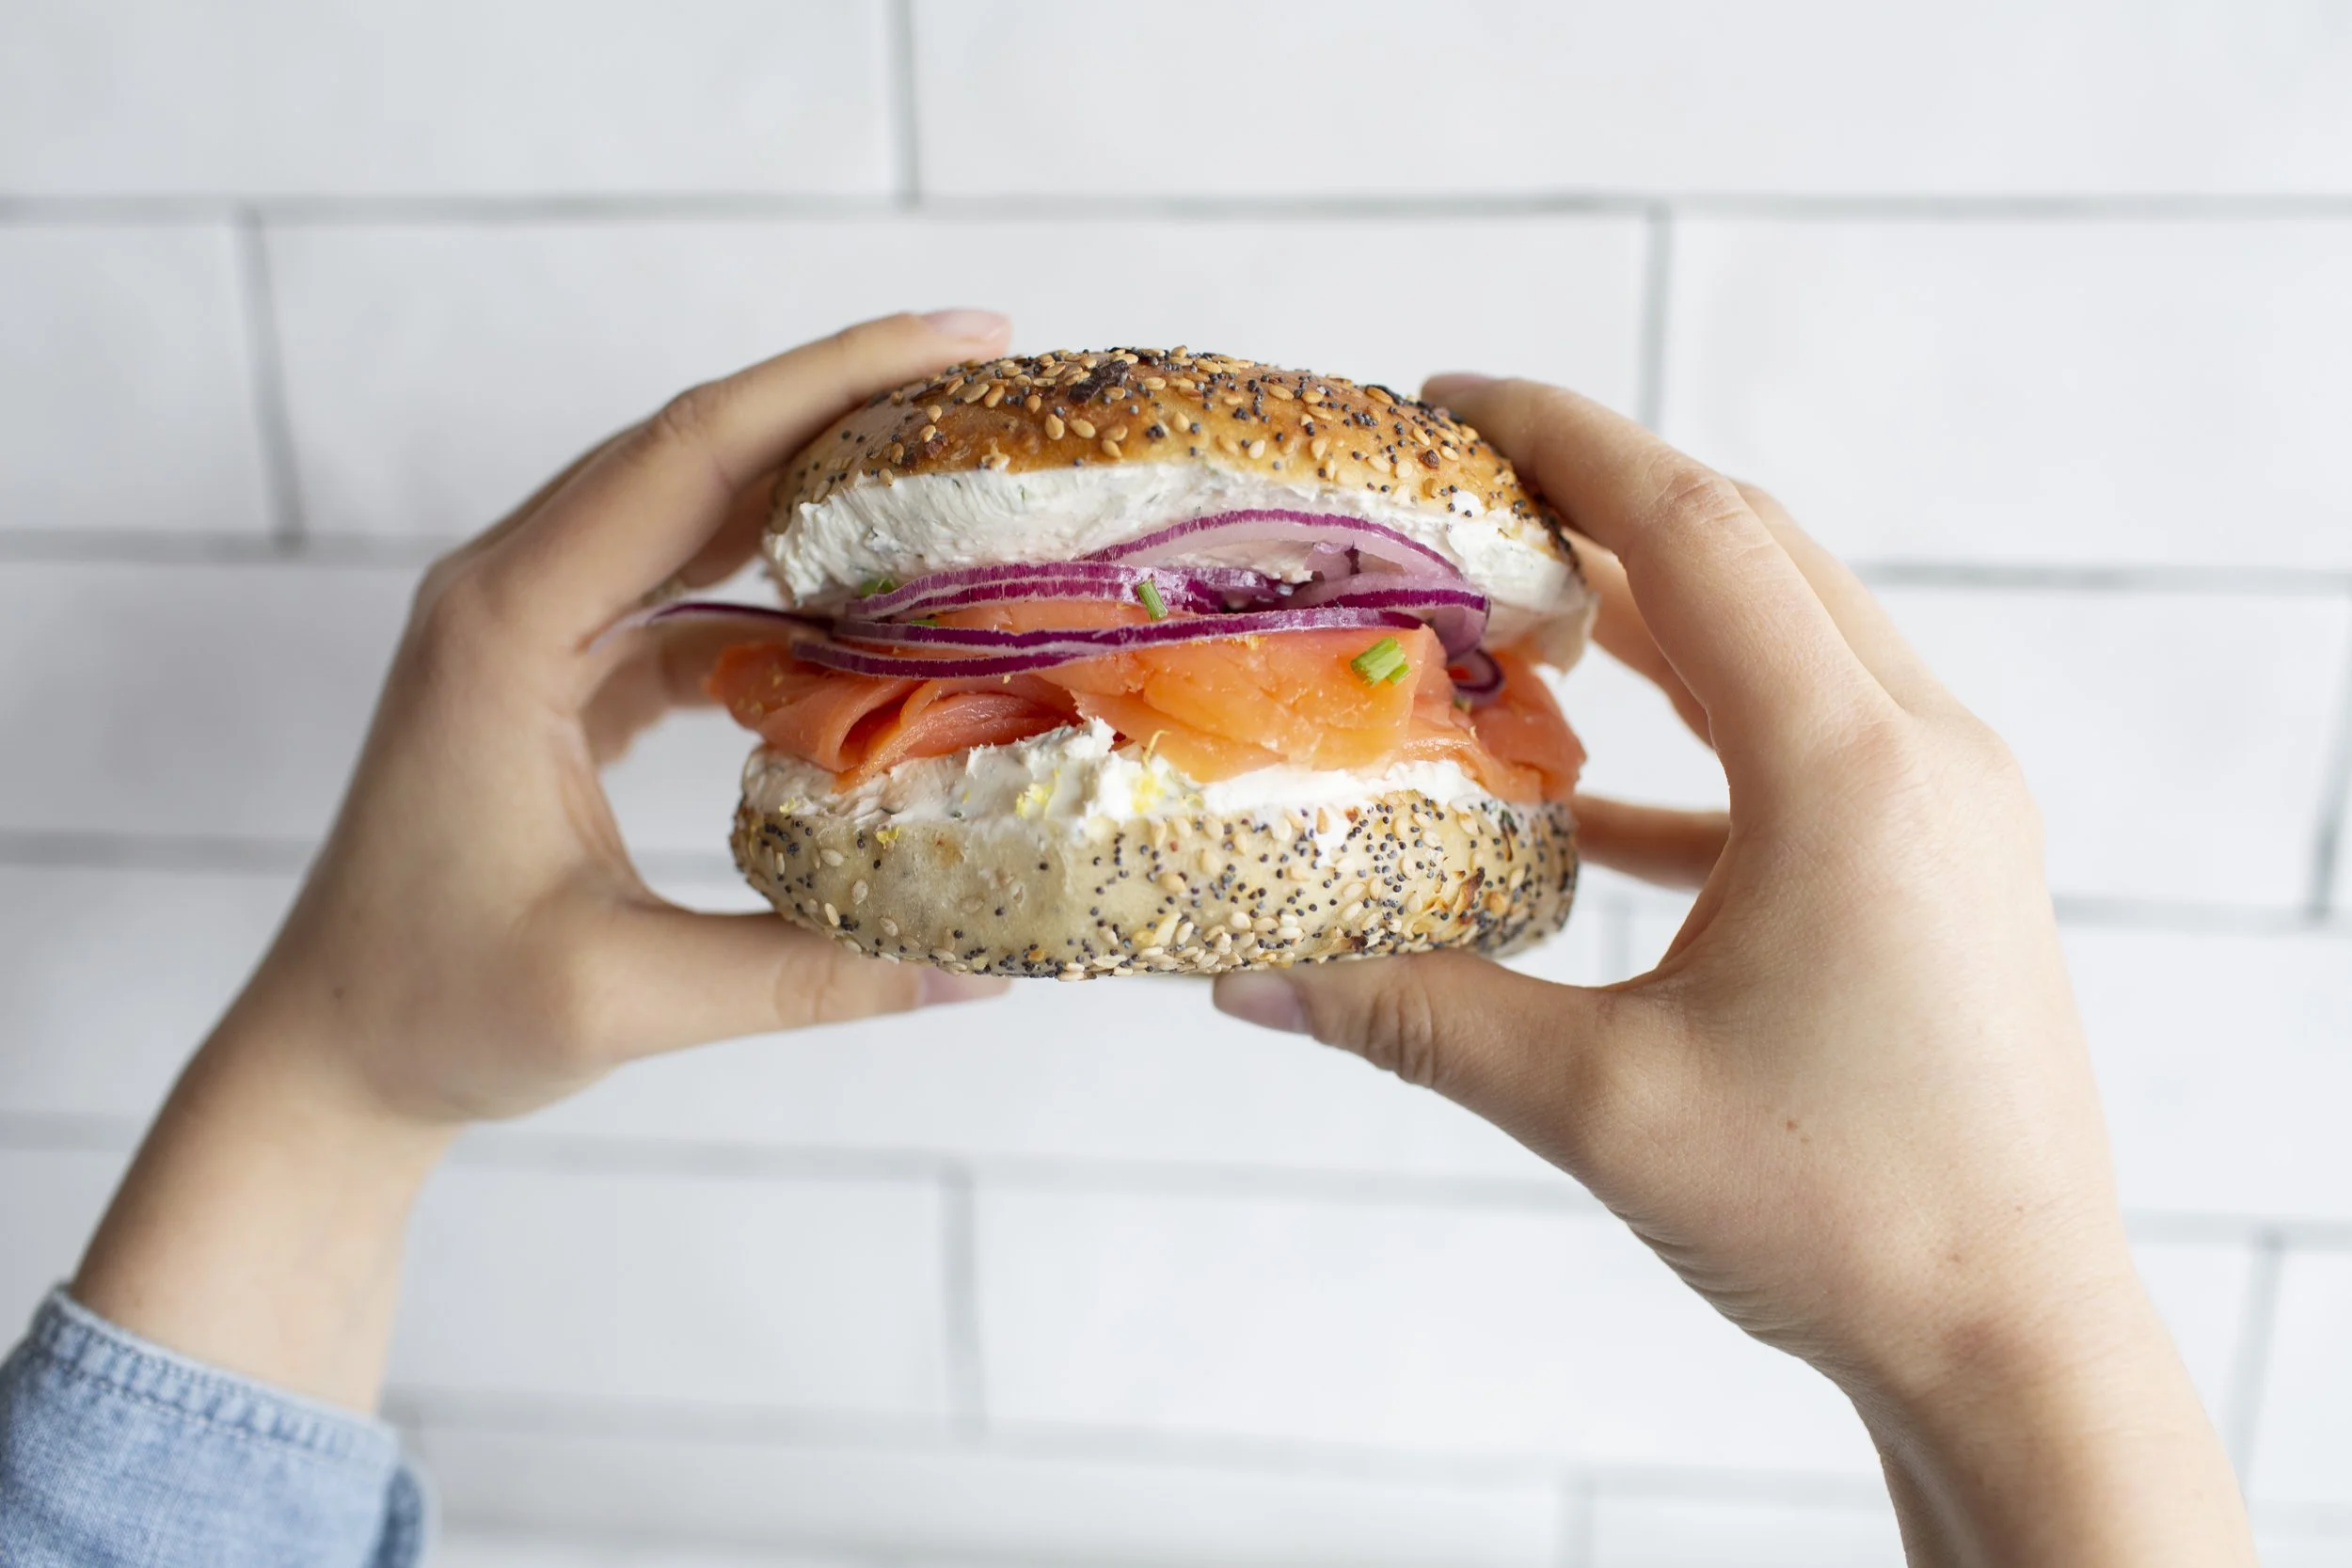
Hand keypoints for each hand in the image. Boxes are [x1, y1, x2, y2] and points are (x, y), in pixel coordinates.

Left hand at [74, 311, 1015, 1407]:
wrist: (329, 1053)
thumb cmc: (436, 1013)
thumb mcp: (626, 998)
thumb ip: (808, 976)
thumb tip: (985, 960)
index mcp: (506, 627)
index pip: (689, 455)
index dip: (833, 382)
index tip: (963, 339)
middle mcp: (509, 595)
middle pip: (695, 448)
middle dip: (843, 399)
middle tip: (986, 374)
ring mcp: (526, 627)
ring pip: (686, 506)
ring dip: (811, 478)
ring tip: (944, 463)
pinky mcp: (551, 672)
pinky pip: (677, 587)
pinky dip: (776, 579)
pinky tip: (866, 604)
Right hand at [1212, 377, 2253, 1565]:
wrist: (2019, 1337)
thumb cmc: (1843, 1215)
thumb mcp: (1600, 1103)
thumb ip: (1413, 1016)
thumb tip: (1244, 975)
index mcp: (1852, 770)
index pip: (1696, 533)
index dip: (1568, 442)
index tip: (1451, 398)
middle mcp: (1922, 754)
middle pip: (1751, 554)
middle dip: (1601, 499)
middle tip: (1461, 484)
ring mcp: (1946, 808)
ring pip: (1786, 639)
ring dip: (1654, 605)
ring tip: (1516, 602)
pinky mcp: (1938, 867)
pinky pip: (1803, 748)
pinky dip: (1694, 736)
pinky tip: (1586, 796)